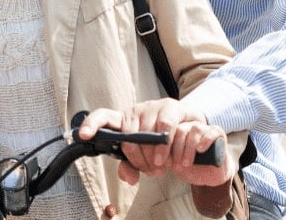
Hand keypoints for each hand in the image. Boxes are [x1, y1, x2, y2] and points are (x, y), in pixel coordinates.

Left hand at [78, 100, 233, 186]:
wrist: (201, 142)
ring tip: (168, 164)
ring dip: (166, 152)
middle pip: (138, 131)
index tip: (84, 135)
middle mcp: (150, 108)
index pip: (107, 115)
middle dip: (143, 156)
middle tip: (153, 169)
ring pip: (165, 130)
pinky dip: (188, 151)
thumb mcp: (146, 158)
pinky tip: (186, 160)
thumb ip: (133, 166)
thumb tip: (129, 177)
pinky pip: (190, 132)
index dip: (93, 123)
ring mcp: (173, 108)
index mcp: (132, 118)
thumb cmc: (166, 149)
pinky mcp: (195, 117)